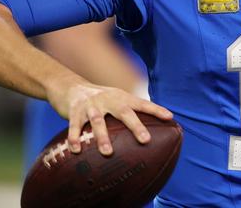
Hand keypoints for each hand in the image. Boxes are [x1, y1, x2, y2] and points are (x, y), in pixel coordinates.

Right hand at [48, 82, 172, 156]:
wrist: (71, 87)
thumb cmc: (101, 99)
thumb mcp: (117, 100)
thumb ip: (131, 111)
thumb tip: (152, 128)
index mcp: (121, 98)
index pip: (142, 103)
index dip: (156, 109)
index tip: (169, 117)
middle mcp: (108, 100)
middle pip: (124, 112)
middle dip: (135, 126)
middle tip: (145, 140)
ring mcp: (92, 105)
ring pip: (98, 120)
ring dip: (103, 137)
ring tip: (108, 152)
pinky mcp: (75, 111)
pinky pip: (75, 125)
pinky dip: (75, 137)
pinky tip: (76, 150)